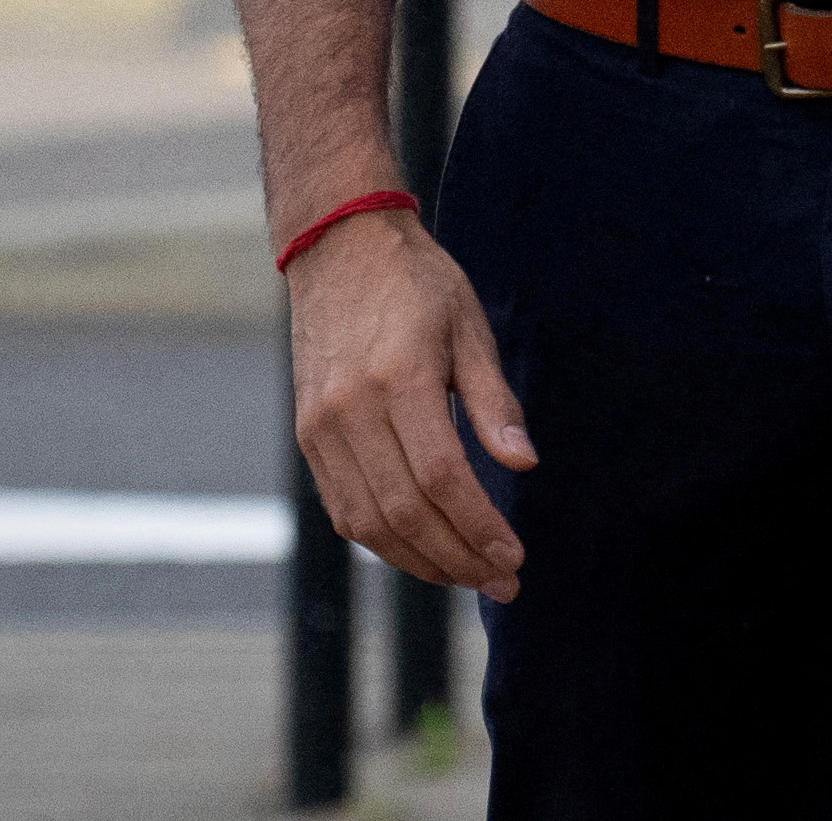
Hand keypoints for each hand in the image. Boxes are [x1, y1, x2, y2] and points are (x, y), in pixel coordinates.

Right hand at [286, 202, 536, 599]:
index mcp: (397, 379)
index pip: (441, 476)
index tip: (515, 555)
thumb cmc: (417, 284)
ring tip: (470, 577)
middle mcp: (350, 412)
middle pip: (405, 511)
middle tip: (504, 582)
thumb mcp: (469, 326)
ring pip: (369, 523)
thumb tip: (523, 464)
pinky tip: (424, 552)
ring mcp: (321, 429)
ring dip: (422, 562)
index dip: (479, 525)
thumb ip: (492, 400)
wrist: (338, 249)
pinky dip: (384, 542)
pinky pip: (344, 509)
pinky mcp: (309, 437)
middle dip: (458, 557)